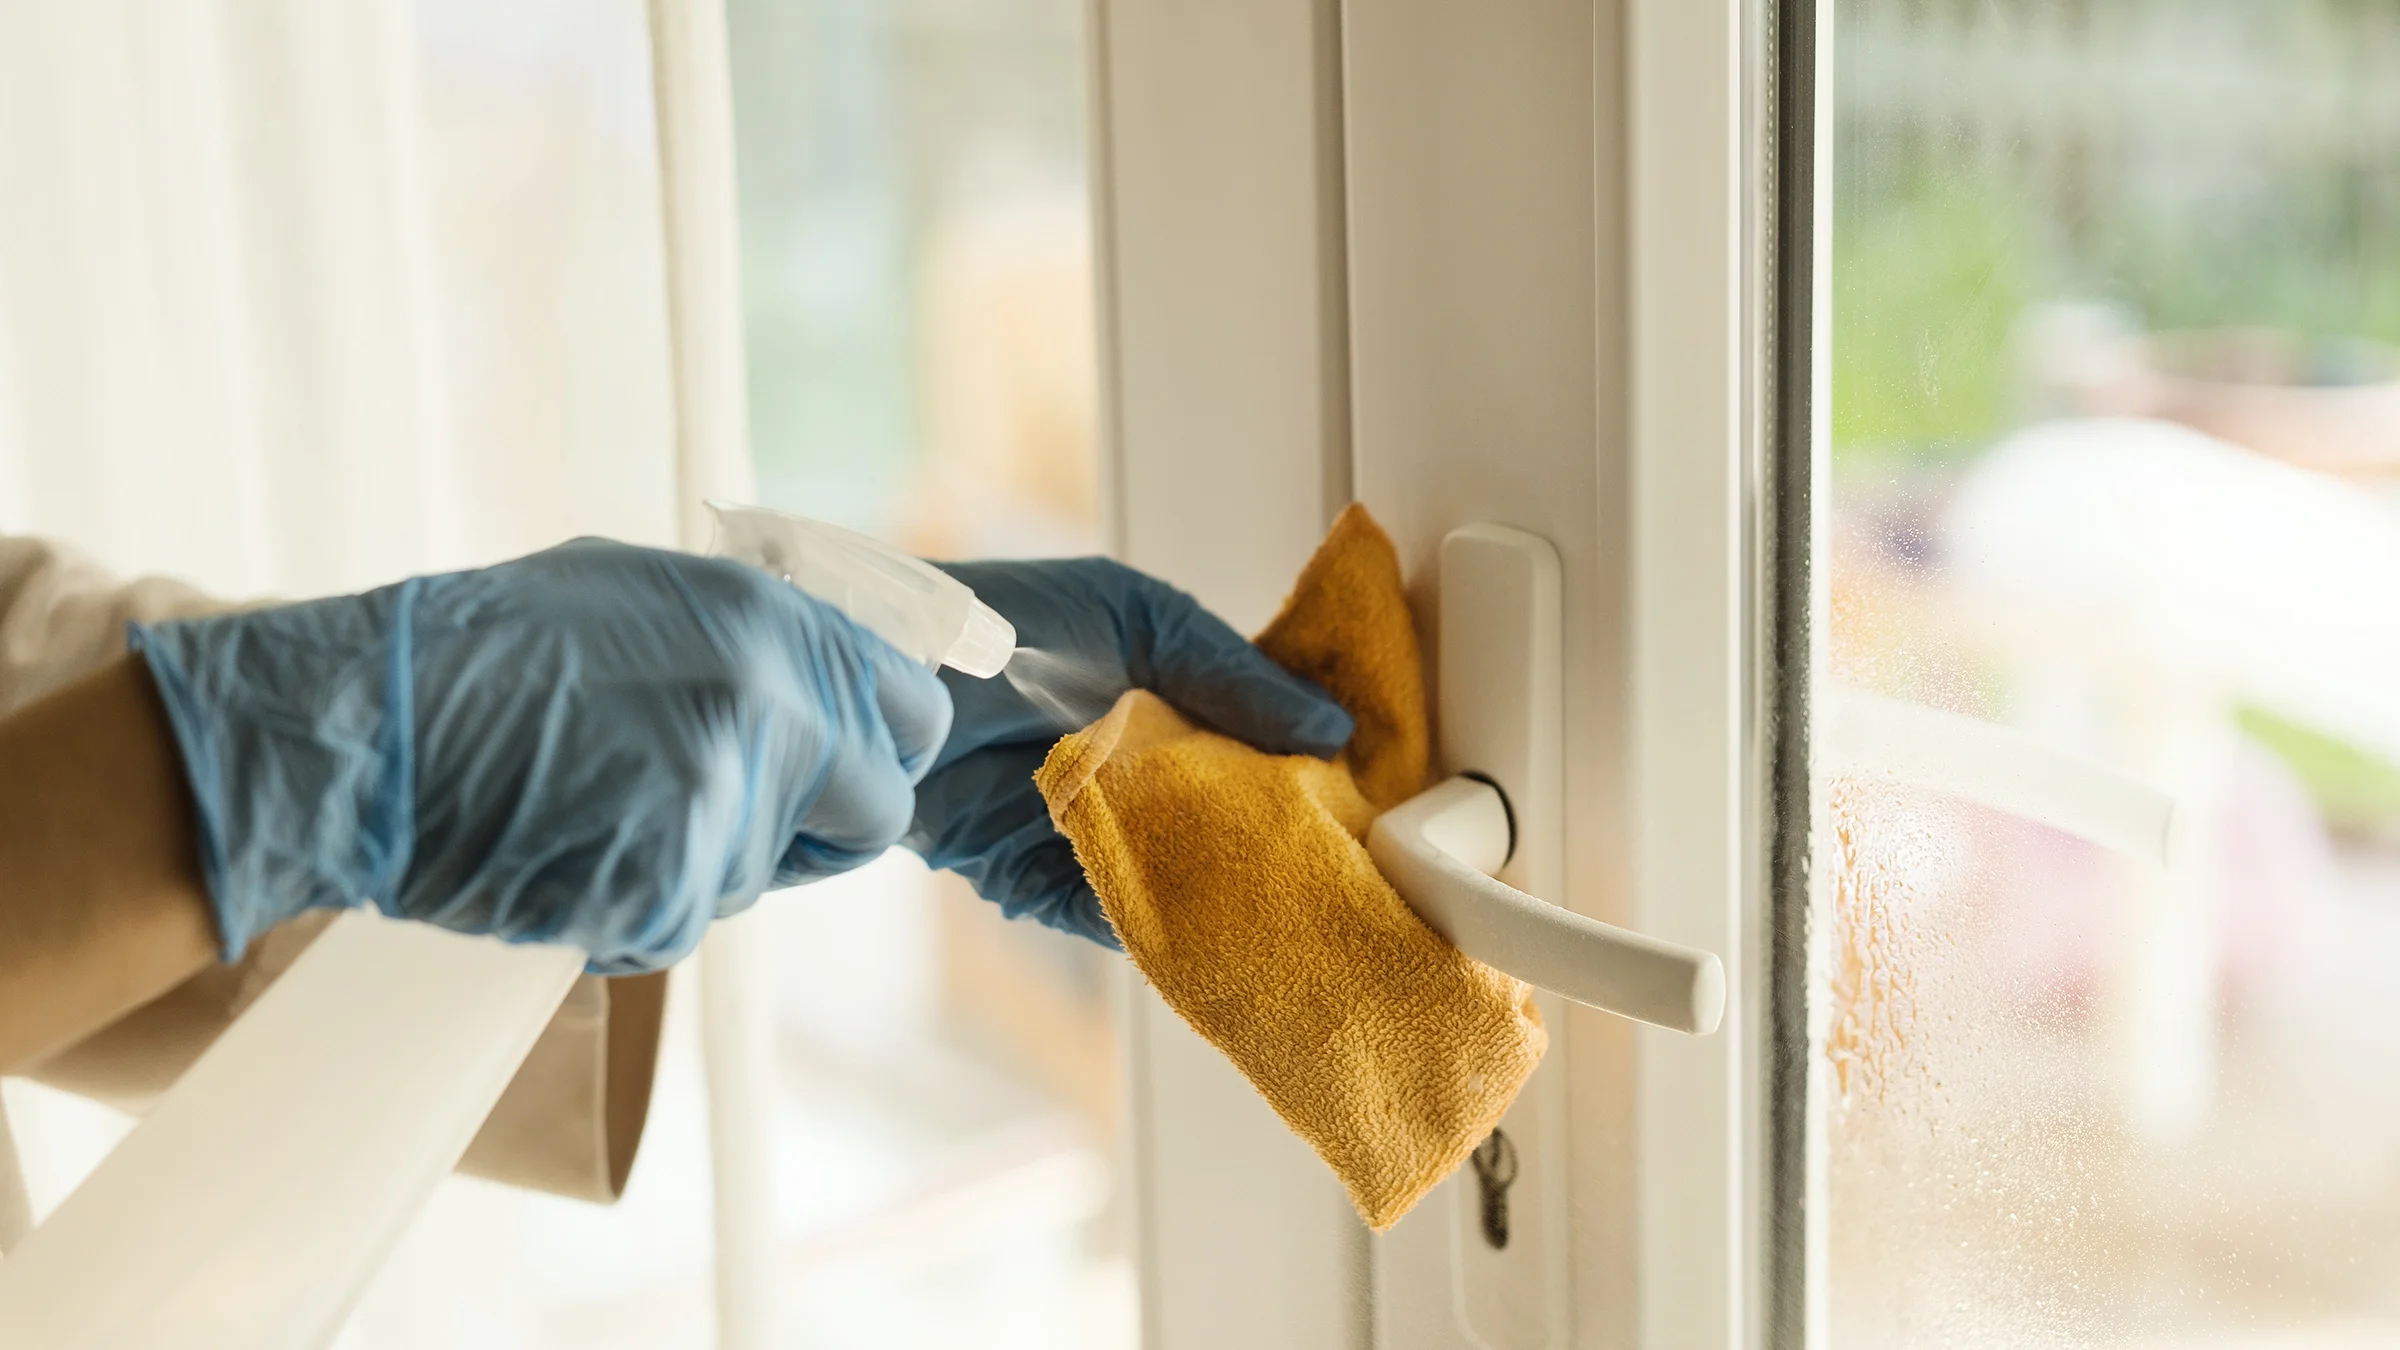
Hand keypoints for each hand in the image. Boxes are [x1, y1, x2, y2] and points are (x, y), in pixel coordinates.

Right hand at [130, 539, 951, 973]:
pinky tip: (557, 852)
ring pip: (761, 874)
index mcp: (770, 620)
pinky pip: (680, 921)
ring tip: (591, 807)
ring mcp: (726, 802)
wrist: (358, 729)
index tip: (849, 769)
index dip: (881, 749)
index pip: (912, 709)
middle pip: (876, 811)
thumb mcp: (635, 592)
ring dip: (699, 863)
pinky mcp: (670, 888)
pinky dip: (627, 907)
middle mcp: (770, 704)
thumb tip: (823, 678)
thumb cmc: (478, 654)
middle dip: (819, 830)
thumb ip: (750, 636)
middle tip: (732, 818)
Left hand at [905, 558, 1352, 946]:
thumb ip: (1229, 670)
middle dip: (1282, 841)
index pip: (1263, 740)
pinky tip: (1211, 933)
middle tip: (1351, 864)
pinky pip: (1115, 917)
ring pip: (1183, 877)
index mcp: (1168, 700)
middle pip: (1230, 820)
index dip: (1317, 766)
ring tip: (1298, 909)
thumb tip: (1329, 729)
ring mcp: (1094, 832)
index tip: (1378, 792)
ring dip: (1229, 891)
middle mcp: (1137, 771)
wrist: (882, 673)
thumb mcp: (1135, 615)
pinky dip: (1160, 929)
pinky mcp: (1039, 881)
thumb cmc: (1002, 621)